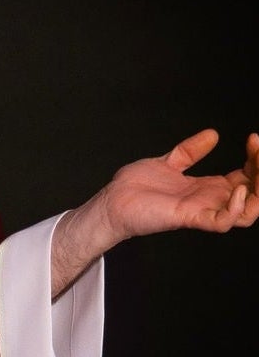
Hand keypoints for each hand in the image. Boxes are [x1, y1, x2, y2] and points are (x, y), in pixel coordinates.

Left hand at [52, 128, 257, 297]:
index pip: (248, 177)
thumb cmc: (136, 187)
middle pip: (254, 193)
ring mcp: (201, 211)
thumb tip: (214, 134)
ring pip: (248, 213)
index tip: (253, 139)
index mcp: (209, 188)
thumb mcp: (170, 162)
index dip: (256, 159)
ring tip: (256, 170)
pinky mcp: (188, 219)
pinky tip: (237, 189)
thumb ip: (191, 151)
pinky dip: (235, 209)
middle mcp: (210, 201)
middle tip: (257, 148)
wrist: (112, 201)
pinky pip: (222, 222)